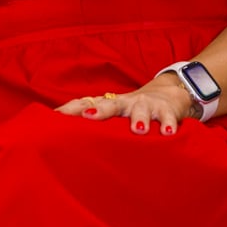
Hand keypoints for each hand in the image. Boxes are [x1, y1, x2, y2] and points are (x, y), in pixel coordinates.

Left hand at [56, 75, 194, 134]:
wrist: (170, 94)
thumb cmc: (133, 110)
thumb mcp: (114, 114)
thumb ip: (94, 120)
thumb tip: (61, 129)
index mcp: (110, 104)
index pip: (87, 104)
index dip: (72, 110)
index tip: (56, 116)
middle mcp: (126, 102)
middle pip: (111, 104)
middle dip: (101, 110)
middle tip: (89, 116)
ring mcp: (146, 105)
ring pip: (140, 110)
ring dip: (139, 118)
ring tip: (137, 129)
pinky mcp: (166, 110)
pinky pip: (168, 117)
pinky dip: (168, 124)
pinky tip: (167, 133)